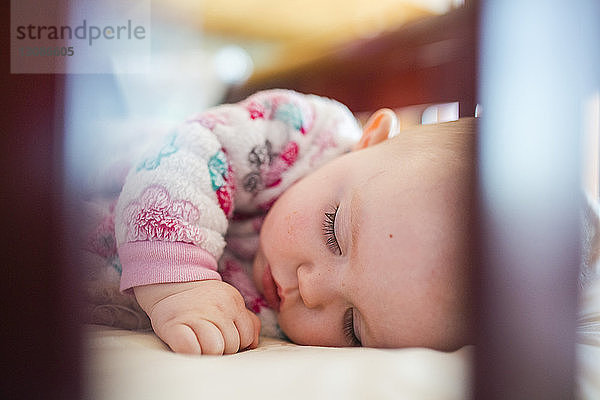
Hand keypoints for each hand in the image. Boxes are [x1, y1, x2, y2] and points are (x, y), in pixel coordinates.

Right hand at [133, 280, 260, 354]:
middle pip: (231, 346)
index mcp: (233, 302)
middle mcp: (217, 308)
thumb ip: (247, 320)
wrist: (173, 284)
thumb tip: (253, 343)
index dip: (238, 342)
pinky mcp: (174, 327)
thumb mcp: (230, 303)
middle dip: (222, 347)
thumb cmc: (204, 301)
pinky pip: (190, 349)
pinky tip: (187, 344)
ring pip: (214, 349)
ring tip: (199, 341)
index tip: (225, 335)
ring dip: (207, 351)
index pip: (247, 337)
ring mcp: (196, 316)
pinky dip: (190, 351)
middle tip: (209, 337)